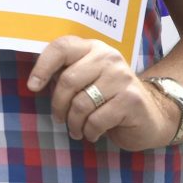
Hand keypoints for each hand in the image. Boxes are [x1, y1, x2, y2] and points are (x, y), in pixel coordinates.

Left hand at [27, 35, 180, 149]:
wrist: (151, 116)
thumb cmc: (107, 98)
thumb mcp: (85, 81)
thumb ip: (64, 75)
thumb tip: (36, 82)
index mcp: (92, 48)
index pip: (61, 48)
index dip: (42, 67)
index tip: (32, 86)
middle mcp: (108, 57)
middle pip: (67, 80)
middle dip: (58, 105)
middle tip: (58, 118)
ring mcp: (122, 77)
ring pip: (81, 103)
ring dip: (73, 122)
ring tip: (76, 129)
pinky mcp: (132, 100)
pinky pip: (97, 120)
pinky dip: (89, 131)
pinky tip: (92, 134)